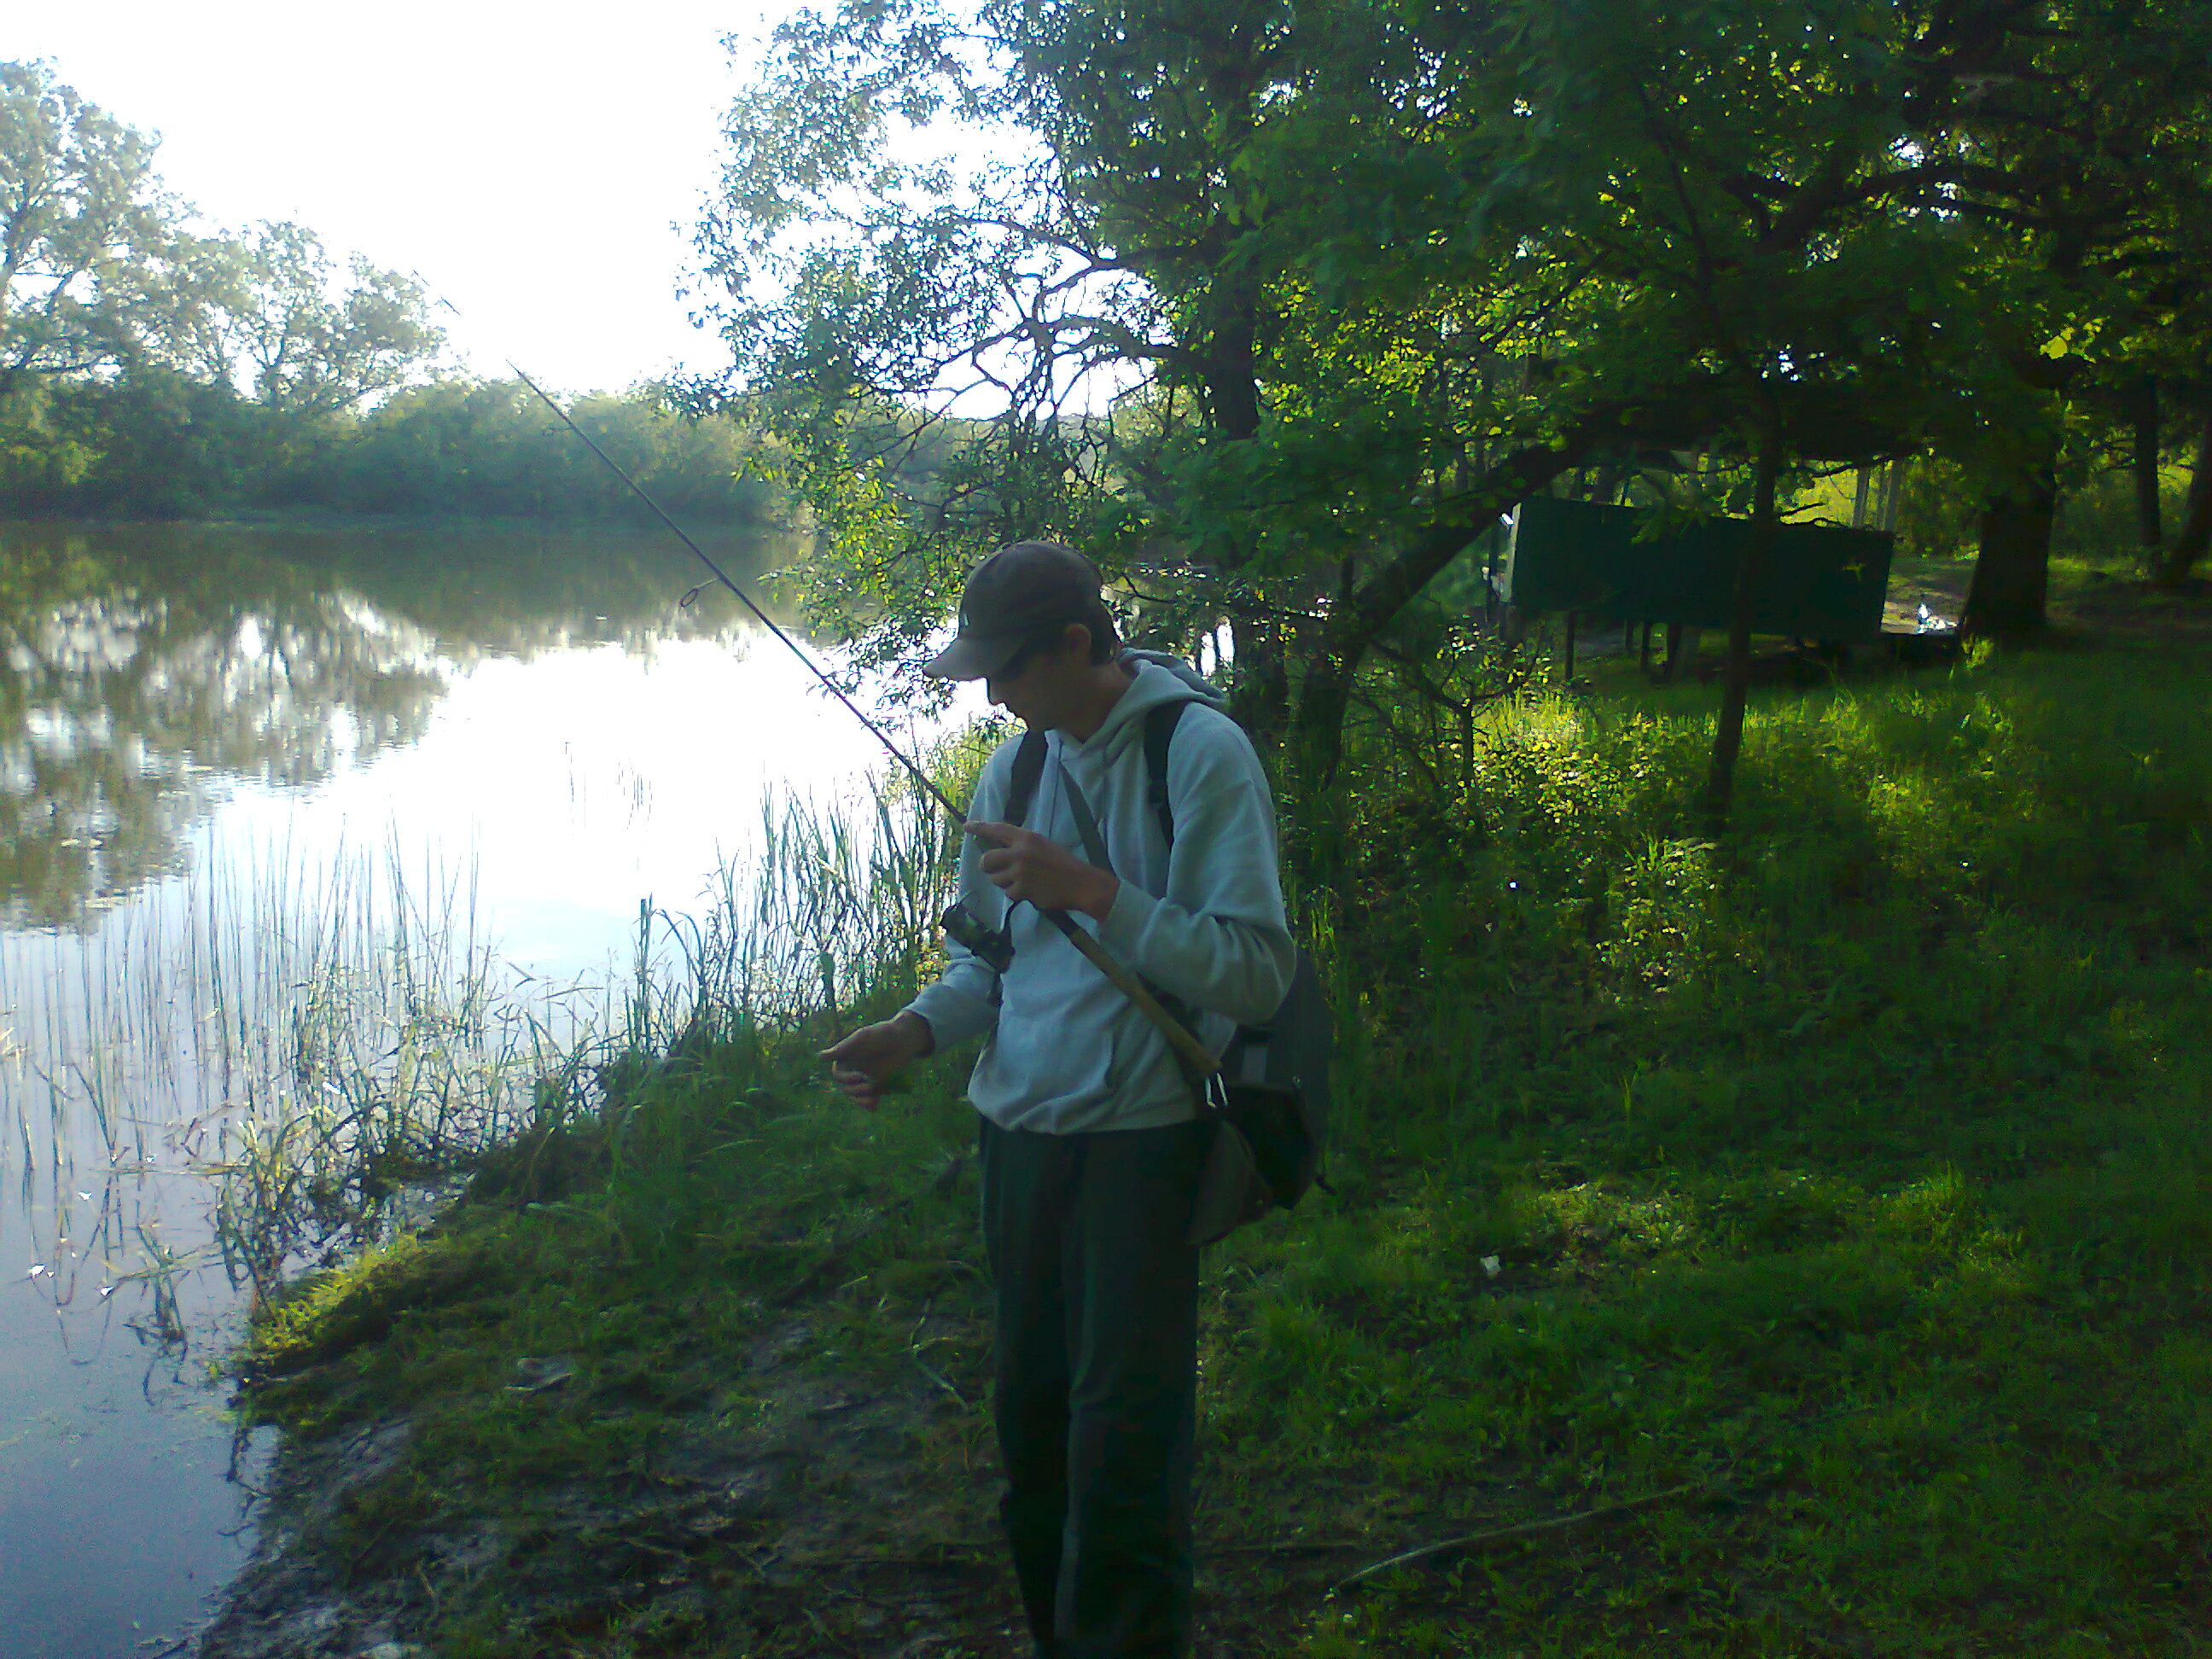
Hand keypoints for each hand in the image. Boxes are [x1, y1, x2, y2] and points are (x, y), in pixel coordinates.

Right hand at [821, 1011, 932, 1109]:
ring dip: (861, 1099)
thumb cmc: (882, 1034)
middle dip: (855, 1090)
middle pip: (846, 1088)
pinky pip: (870, 1099)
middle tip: (869, 1084)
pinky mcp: (878, 1085)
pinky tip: (874, 1107)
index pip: (837, 1075)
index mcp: (846, 1059)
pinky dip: (870, 1104)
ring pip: (856, 1096)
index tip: (860, 1076)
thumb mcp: (862, 1038)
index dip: (845, 1078)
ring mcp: (866, 1079)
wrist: (904, 1039)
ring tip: (872, 1098)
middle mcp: (854, 1070)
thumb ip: (844, 1048)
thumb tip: (819, 1057)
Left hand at [965, 821, 1118, 921]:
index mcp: (1027, 838)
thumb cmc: (1064, 864)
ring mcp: (1020, 872)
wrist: (1081, 884)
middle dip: (987, 867)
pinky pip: (1008, 893)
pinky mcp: (1022, 889)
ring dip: (1004, 882)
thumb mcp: (1043, 846)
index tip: (967, 826)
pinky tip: (1031, 891)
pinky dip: (1017, 894)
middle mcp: (1020, 853)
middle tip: (996, 870)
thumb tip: (999, 851)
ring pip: (995, 879)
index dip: (980, 827)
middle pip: (986, 859)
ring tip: (1021, 881)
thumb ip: (1022, 846)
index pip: (997, 829)